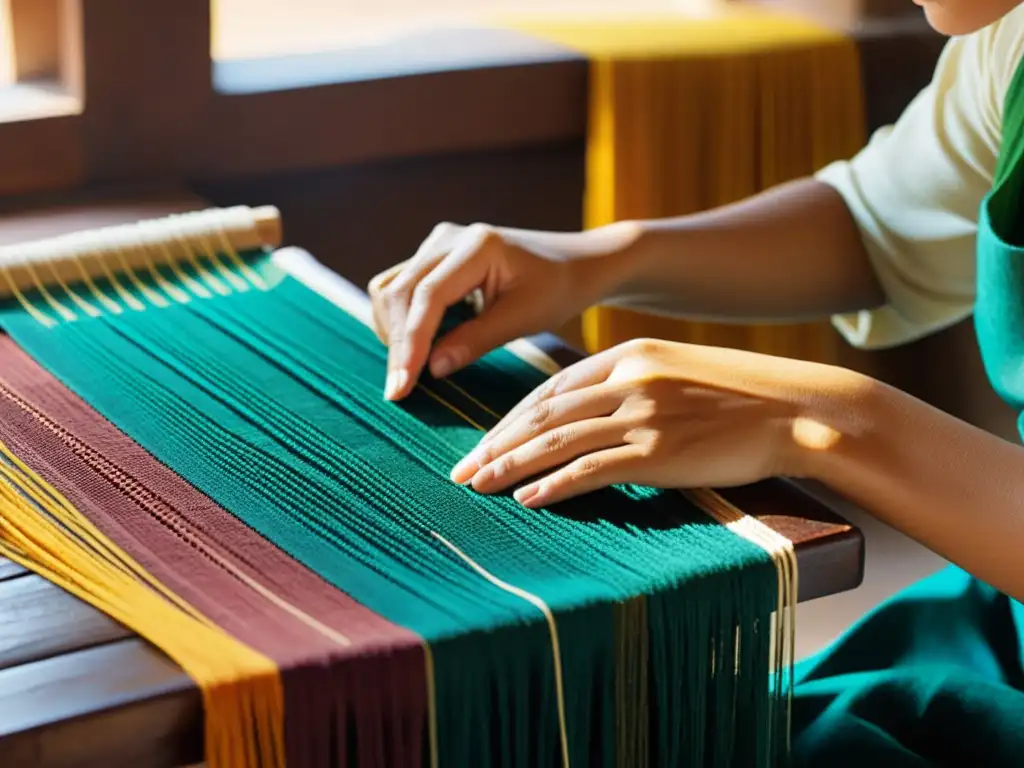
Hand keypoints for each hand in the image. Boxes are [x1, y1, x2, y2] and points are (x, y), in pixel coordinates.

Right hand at [369, 220, 639, 399]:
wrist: (572, 264)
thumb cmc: (557, 289)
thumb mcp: (525, 318)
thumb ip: (477, 341)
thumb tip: (431, 369)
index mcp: (478, 246)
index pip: (428, 296)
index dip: (411, 344)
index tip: (401, 387)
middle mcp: (448, 238)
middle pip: (400, 292)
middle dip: (397, 345)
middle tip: (399, 392)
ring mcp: (436, 244)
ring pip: (390, 289)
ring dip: (393, 332)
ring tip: (410, 371)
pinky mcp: (431, 256)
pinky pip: (398, 288)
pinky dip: (399, 321)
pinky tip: (417, 348)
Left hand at [450, 338, 866, 506]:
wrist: (799, 408)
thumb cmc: (740, 395)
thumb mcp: (676, 371)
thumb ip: (630, 383)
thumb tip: (587, 412)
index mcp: (628, 356)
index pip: (552, 390)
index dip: (512, 418)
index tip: (485, 441)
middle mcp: (628, 380)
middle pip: (543, 415)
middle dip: (496, 444)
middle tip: (462, 469)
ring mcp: (642, 415)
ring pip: (557, 443)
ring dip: (511, 467)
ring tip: (478, 487)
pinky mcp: (659, 451)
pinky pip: (593, 470)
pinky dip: (555, 486)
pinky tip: (529, 500)